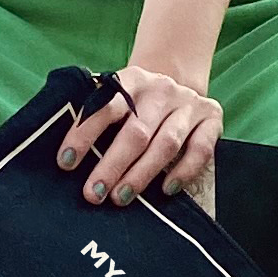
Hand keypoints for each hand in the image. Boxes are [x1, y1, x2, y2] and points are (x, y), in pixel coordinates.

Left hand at [59, 65, 222, 204]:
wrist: (178, 79)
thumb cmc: (135, 103)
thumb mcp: (116, 97)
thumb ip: (96, 117)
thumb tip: (66, 159)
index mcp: (130, 80)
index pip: (103, 107)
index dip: (83, 135)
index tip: (66, 163)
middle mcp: (161, 89)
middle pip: (135, 131)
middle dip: (112, 165)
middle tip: (93, 193)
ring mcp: (188, 103)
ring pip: (165, 143)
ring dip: (142, 174)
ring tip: (120, 197)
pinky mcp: (212, 117)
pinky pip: (200, 148)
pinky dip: (184, 170)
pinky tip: (166, 189)